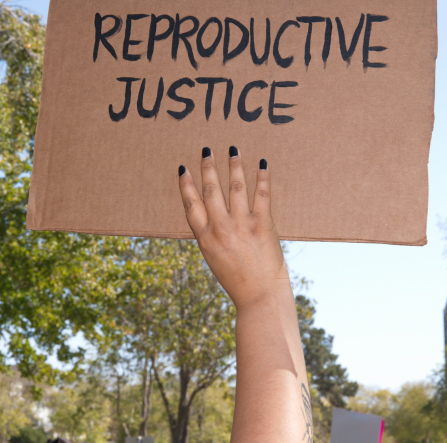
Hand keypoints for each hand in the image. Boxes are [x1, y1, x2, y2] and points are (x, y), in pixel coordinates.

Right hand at [178, 146, 289, 308]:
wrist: (260, 297)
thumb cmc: (239, 282)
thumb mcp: (215, 260)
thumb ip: (213, 238)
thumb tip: (213, 218)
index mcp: (205, 239)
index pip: (191, 204)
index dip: (186, 185)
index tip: (183, 168)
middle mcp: (220, 228)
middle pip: (211, 190)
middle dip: (208, 168)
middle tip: (206, 150)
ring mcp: (241, 225)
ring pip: (235, 187)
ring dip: (233, 165)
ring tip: (232, 149)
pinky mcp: (262, 225)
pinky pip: (262, 195)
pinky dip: (262, 177)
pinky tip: (262, 164)